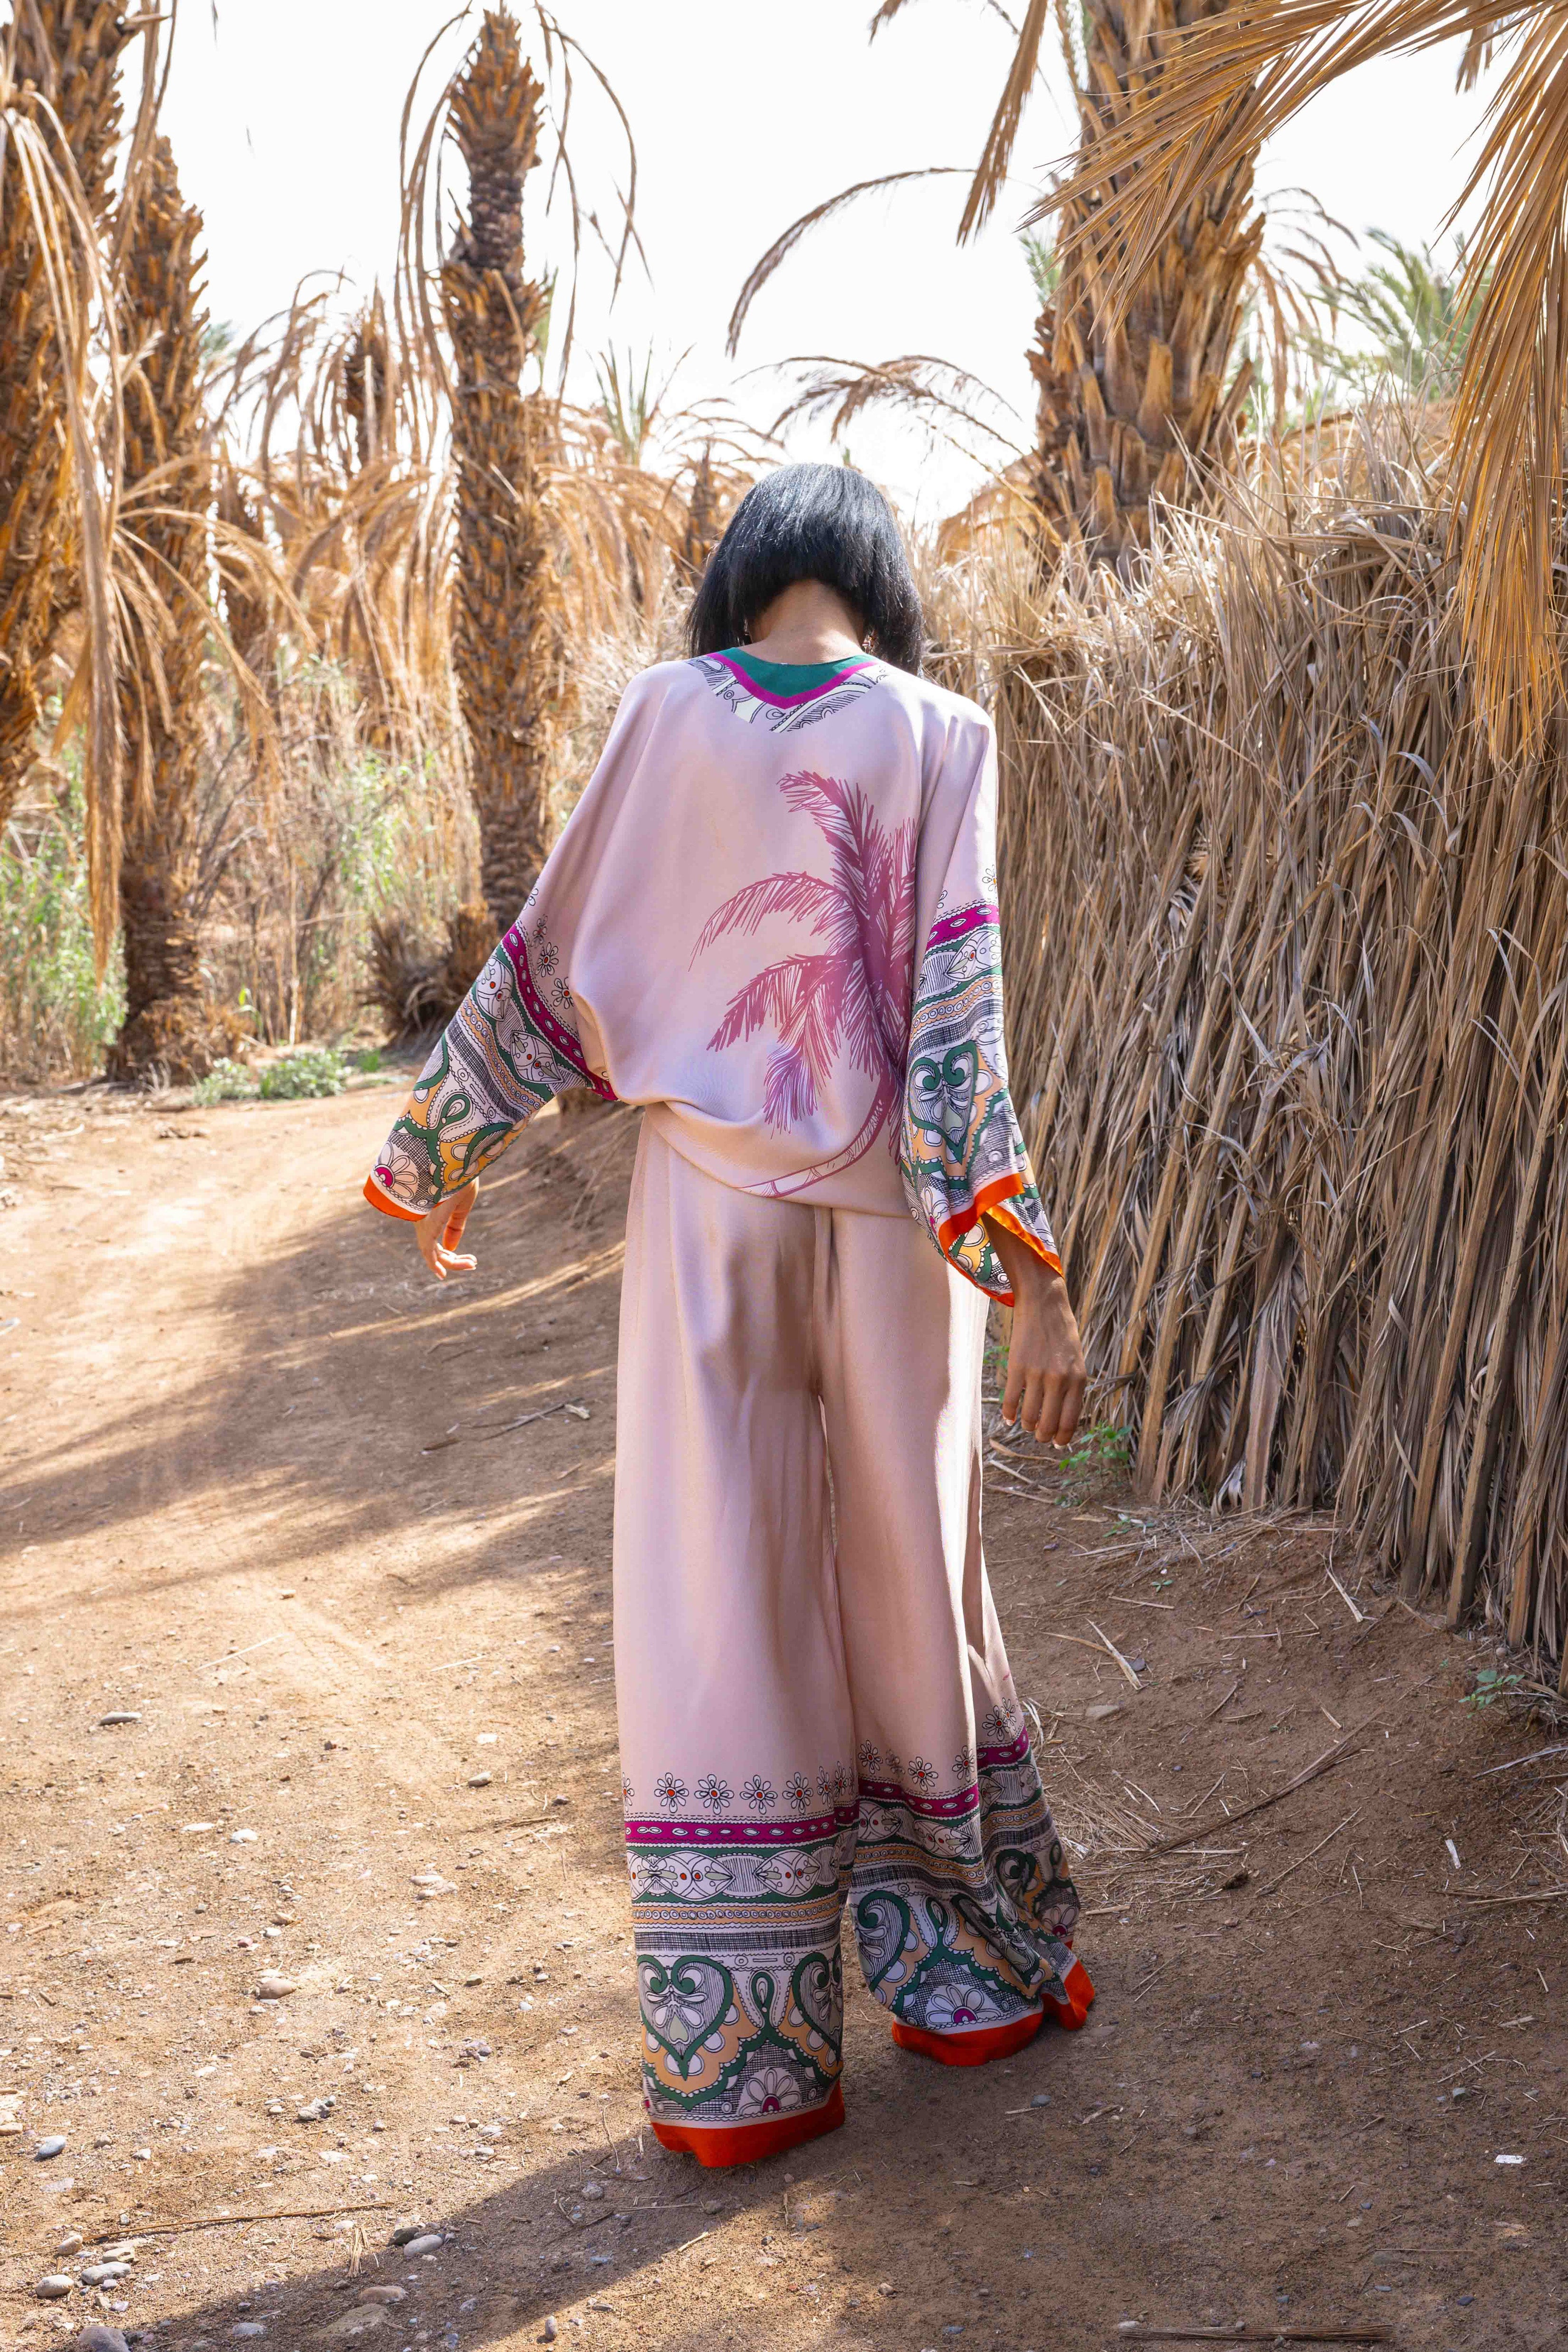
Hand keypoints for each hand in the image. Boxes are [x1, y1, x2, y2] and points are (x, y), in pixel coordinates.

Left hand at [416, 1178, 478, 1281]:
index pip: (435, 1237)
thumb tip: (451, 1249)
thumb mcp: (461, 1205)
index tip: (468, 1257)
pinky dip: (434, 1264)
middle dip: (453, 1259)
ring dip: (452, 1262)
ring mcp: (423, 1222)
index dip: (449, 1251)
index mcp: (430, 1210)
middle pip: (434, 1247)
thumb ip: (455, 1226)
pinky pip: (428, 1252)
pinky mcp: (427, 1226)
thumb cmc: (459, 1176)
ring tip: (472, 1264)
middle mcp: (423, 1218)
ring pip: (433, 1252)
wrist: (455, 1160)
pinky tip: (442, 1274)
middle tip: (472, 1262)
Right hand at [982, 1215, 1086, 1446]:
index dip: (1063, 1437)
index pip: (1070, 1420)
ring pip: (1029, 1415)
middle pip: (1049, 1423)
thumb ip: (1072, 1389)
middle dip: (1044, 1435)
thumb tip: (1062, 1421)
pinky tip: (1009, 1418)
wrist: (1043, 1305)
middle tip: (1041, 1436)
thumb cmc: (1062, 1335)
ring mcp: (1037, 1373)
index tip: (1058, 1444)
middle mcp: (1059, 1379)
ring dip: (1028, 1425)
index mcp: (1078, 1379)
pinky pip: (1011, 1401)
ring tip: (1027, 1424)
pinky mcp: (1017, 1367)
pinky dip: (1009, 1413)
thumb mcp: (1076, 1361)